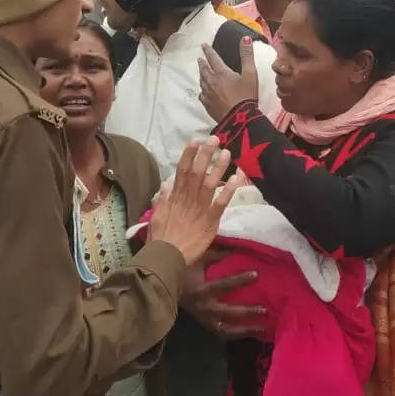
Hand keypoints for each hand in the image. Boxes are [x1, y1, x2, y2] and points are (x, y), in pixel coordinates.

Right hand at [147, 137, 244, 264]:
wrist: (166, 257)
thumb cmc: (161, 239)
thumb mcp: (157, 217)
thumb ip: (163, 200)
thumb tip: (165, 185)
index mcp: (175, 197)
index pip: (182, 170)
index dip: (189, 154)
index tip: (195, 140)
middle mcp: (188, 198)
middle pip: (197, 172)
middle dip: (205, 154)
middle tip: (215, 138)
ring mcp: (200, 208)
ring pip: (210, 183)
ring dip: (218, 167)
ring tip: (227, 152)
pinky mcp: (210, 220)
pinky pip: (221, 202)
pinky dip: (228, 190)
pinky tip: (237, 178)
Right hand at [179, 249, 265, 339]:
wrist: (163, 286)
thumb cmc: (182, 269)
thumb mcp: (198, 259)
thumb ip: (217, 255)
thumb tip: (238, 249)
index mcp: (200, 290)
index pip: (223, 285)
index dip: (240, 280)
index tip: (256, 274)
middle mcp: (203, 308)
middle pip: (228, 312)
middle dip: (247, 312)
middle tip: (264, 309)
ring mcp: (203, 319)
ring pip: (226, 330)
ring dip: (244, 330)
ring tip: (261, 328)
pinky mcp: (204, 324)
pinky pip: (222, 333)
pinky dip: (235, 335)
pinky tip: (249, 333)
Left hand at [198, 37, 259, 121]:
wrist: (239, 118)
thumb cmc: (246, 96)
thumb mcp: (250, 73)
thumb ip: (247, 55)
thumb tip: (245, 38)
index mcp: (222, 73)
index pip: (213, 58)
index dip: (208, 50)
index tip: (204, 45)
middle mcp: (212, 82)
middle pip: (204, 70)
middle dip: (202, 63)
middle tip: (200, 59)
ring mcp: (208, 94)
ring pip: (202, 81)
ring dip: (201, 75)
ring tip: (201, 72)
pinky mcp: (208, 105)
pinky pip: (202, 95)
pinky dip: (202, 90)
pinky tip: (203, 92)